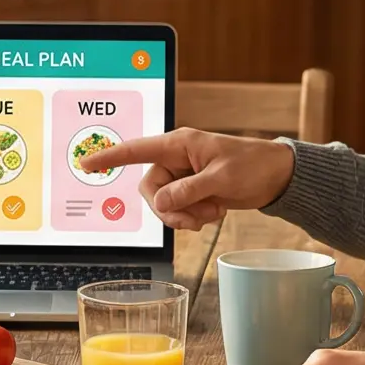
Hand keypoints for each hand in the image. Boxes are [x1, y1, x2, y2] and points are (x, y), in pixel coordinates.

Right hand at [79, 128, 293, 228]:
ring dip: (186, 215)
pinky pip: (179, 209)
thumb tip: (160, 204)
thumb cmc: (253, 166)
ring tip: (212, 211)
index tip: (86, 162)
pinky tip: (215, 210)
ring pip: (165, 204)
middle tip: (193, 220)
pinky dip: (194, 216)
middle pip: (151, 190)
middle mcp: (177, 159)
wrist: (278, 177)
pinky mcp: (193, 190)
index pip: (136, 150)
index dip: (109, 156)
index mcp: (179, 144)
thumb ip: (187, 191)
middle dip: (169, 209)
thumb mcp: (220, 179)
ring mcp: (184, 176)